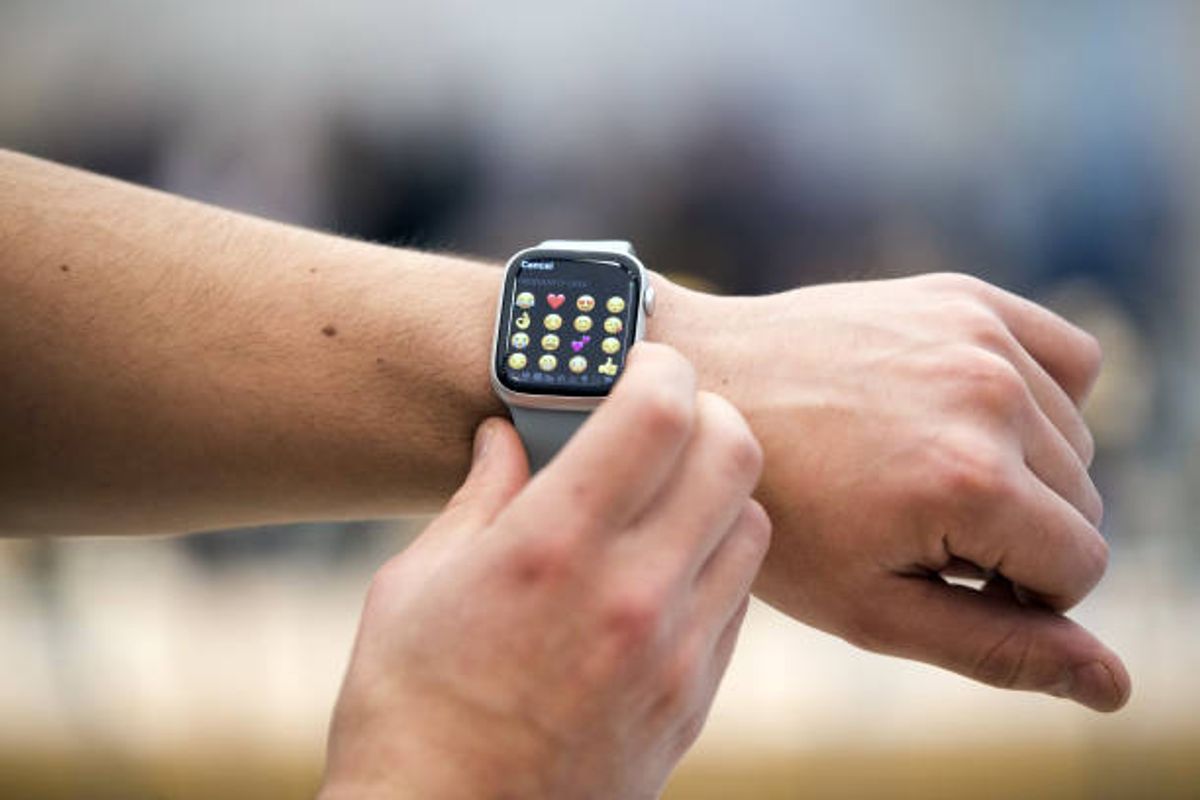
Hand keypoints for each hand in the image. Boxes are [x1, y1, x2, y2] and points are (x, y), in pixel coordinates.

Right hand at [320, 344, 769, 799]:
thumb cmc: (408, 711)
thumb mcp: (415, 585)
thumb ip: (478, 498)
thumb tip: (506, 438)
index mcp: (551, 549)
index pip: (658, 412)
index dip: (660, 365)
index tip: (642, 362)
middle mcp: (631, 594)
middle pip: (734, 453)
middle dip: (707, 412)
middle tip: (665, 416)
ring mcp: (675, 653)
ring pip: (754, 523)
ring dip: (719, 488)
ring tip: (665, 493)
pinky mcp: (693, 699)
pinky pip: (738, 597)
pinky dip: (716, 558)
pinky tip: (664, 565)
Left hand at [656, 272, 1129, 710]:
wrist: (709, 397)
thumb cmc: (782, 515)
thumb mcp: (873, 608)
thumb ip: (1000, 650)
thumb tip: (1116, 686)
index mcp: (973, 483)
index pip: (1081, 568)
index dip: (1017, 590)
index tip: (939, 572)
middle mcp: (993, 398)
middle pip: (1084, 503)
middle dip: (1018, 532)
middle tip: (918, 522)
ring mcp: (980, 336)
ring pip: (1076, 439)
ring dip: (1024, 468)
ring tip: (924, 468)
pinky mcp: (966, 297)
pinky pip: (1067, 359)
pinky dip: (1039, 395)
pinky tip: (969, 415)